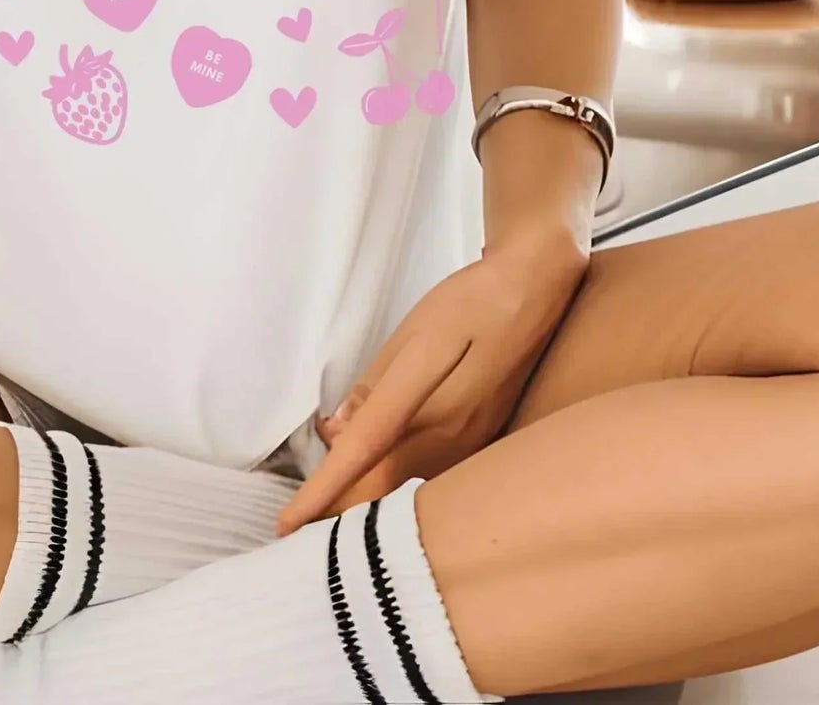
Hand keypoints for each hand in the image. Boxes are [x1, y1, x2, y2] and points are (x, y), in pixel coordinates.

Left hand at [276, 228, 588, 533]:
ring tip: (328, 483)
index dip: (322, 492)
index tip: (286, 525)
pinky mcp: (479, 447)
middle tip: (296, 515)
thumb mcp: (413, 332)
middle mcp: (450, 439)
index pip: (362, 455)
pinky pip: (427, 475)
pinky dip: (394, 475)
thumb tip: (338, 433)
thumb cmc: (467, 303)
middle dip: (336, 506)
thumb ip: (374, 386)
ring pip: (404, 487)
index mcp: (426, 403)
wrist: (532, 293)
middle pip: (381, 486)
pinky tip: (376, 463)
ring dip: (365, 491)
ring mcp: (469, 449)